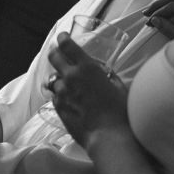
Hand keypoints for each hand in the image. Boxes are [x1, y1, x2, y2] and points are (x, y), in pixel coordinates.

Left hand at [48, 31, 129, 147]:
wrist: (108, 137)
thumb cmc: (119, 111)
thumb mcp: (119, 87)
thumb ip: (108, 76)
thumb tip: (104, 74)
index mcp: (87, 68)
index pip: (67, 46)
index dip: (63, 38)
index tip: (62, 36)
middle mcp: (71, 77)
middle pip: (54, 58)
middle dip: (55, 53)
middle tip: (59, 54)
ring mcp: (62, 93)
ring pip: (53, 79)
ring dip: (58, 78)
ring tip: (66, 82)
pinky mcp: (59, 108)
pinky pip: (55, 96)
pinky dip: (60, 95)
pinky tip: (68, 99)